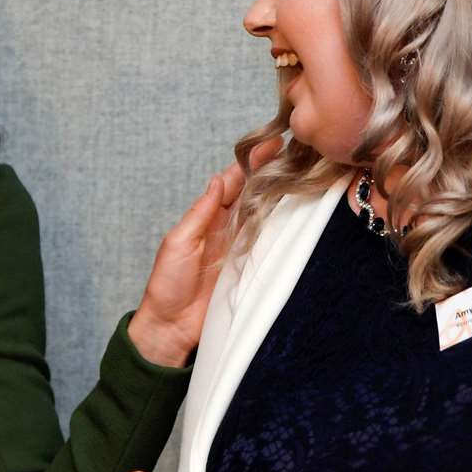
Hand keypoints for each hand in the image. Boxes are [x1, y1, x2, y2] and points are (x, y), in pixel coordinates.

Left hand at [129, 138, 282, 365]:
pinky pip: (272, 244)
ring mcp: (243, 247)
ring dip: (283, 195)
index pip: (233, 183)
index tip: (270, 144)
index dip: (251, 163)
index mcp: (208, 218)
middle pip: (255, 194)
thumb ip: (200, 213)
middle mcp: (228, 228)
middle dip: (273, 172)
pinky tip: (301, 213)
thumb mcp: (179, 243)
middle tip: (296, 151)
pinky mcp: (253, 268)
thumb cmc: (168, 285)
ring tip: (304, 173)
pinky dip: (286, 229)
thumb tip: (218, 180)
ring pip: (267, 215)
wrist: (172, 327)